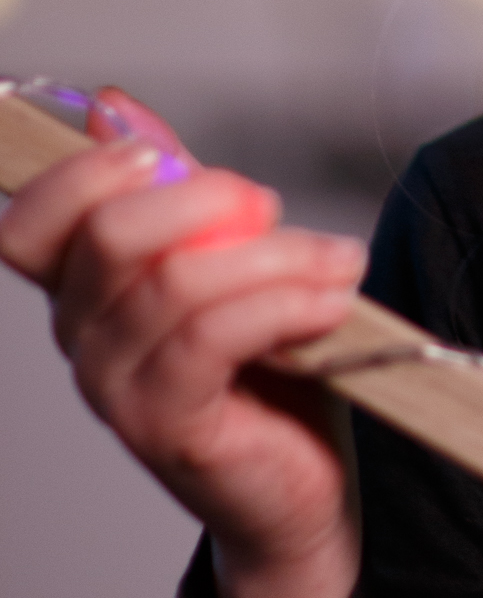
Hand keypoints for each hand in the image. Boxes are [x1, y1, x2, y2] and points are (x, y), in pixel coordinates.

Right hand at [1, 91, 367, 597]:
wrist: (301, 491)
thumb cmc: (265, 376)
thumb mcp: (223, 261)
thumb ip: (175, 189)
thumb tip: (112, 106)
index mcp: (84, 293)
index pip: (30, 222)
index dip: (83, 172)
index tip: (156, 154)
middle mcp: (82, 341)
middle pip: (109, 235)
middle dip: (206, 199)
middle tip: (272, 208)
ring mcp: (116, 389)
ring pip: (176, 282)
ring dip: (275, 257)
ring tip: (337, 264)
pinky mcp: (166, 425)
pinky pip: (212, 336)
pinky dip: (284, 302)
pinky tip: (330, 302)